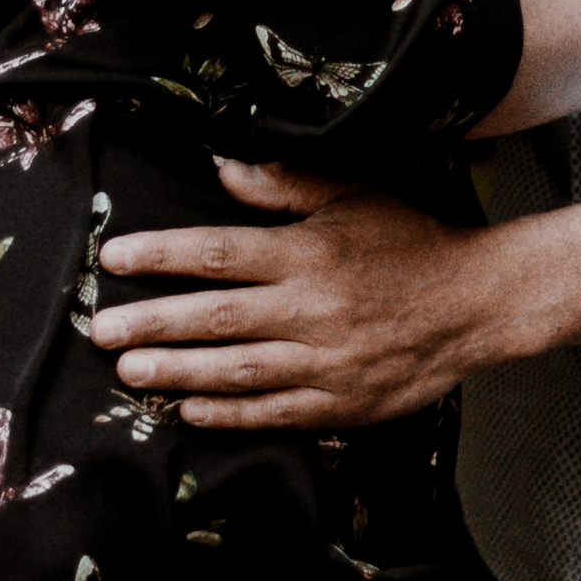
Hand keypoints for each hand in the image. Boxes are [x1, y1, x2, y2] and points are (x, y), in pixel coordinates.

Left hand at [93, 162, 490, 429]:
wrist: (479, 304)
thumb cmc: (413, 242)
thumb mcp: (356, 194)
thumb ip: (286, 185)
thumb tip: (221, 167)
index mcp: (309, 253)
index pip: (218, 253)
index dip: (161, 255)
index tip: (114, 258)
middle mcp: (311, 308)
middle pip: (216, 318)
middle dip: (152, 322)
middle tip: (102, 330)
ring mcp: (325, 361)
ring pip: (236, 370)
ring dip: (176, 371)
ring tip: (129, 372)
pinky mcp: (340, 403)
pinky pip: (272, 412)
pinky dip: (228, 413)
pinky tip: (188, 409)